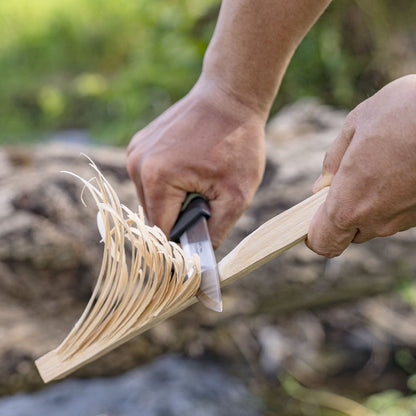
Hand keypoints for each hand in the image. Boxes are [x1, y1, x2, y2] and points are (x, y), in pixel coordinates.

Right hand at [127, 79, 265, 247]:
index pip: (161, 232)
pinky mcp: (139, 145)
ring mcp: (135, 152)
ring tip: (199, 183)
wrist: (229, 96)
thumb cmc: (238, 143)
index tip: (194, 250)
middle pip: (153, 217)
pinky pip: (149, 179)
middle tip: (206, 205)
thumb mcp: (236, 195)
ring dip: (172, 202)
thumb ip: (214, 233)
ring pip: (150, 199)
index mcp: (157, 178)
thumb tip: (197, 261)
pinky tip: (189, 169)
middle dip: (178, 220)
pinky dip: (167, 185)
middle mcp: (138, 165)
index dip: (178, 246)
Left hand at [307, 74, 415, 256]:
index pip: (323, 242)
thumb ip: (333, 160)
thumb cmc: (402, 111)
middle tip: (347, 180)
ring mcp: (404, 220)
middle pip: (348, 232)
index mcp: (348, 205)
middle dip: (342, 213)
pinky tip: (400, 168)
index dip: (314, 233)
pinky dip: (392, 198)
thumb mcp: (355, 126)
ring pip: (374, 222)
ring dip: (369, 203)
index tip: (314, 214)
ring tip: (379, 165)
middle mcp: (376, 221)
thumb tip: (321, 186)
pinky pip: (397, 213)